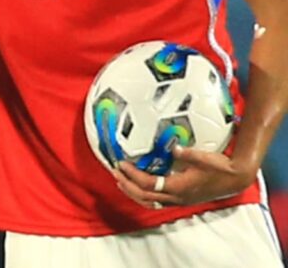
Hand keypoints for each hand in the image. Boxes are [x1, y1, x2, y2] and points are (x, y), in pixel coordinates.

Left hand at [114, 146, 255, 208]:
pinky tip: (139, 187)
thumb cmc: (220, 167)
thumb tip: (173, 147)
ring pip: (150, 202)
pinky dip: (144, 196)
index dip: (132, 176)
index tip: (121, 164)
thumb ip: (187, 153)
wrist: (235, 178)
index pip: (149, 184)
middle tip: (115, 172)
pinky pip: (158, 202)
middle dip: (127, 185)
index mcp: (179, 187)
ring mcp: (179, 200)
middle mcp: (177, 197)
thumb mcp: (203, 157)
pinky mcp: (182, 199)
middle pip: (145, 197)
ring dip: (133, 193)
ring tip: (121, 181)